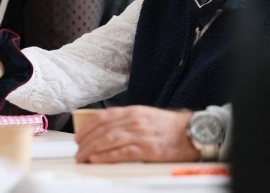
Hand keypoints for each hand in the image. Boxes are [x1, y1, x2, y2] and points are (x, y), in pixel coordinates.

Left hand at [74, 105, 198, 162]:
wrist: (192, 132)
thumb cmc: (169, 127)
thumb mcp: (145, 116)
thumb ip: (127, 121)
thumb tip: (107, 130)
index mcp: (133, 112)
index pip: (103, 117)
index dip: (87, 127)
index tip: (78, 135)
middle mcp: (134, 121)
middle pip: (103, 130)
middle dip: (86, 141)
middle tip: (77, 150)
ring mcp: (140, 135)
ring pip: (108, 140)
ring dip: (92, 149)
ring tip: (82, 157)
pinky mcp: (148, 149)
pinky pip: (122, 153)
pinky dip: (106, 156)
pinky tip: (97, 159)